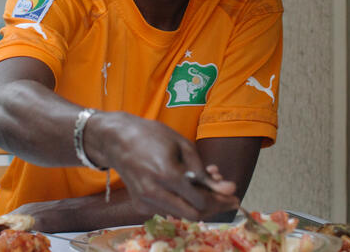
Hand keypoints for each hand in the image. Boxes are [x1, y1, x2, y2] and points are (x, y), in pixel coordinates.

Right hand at [88, 112, 239, 220]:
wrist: (116, 139)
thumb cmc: (151, 135)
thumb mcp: (182, 145)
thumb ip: (203, 170)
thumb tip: (227, 189)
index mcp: (168, 175)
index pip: (201, 200)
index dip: (220, 199)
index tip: (233, 194)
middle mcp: (155, 193)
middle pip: (193, 214)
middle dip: (214, 208)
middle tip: (228, 198)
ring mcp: (145, 201)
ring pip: (181, 214)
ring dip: (198, 203)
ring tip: (208, 185)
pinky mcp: (140, 204)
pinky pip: (168, 209)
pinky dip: (182, 201)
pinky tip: (188, 186)